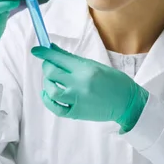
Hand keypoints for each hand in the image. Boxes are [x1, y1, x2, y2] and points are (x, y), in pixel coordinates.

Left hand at [31, 44, 148, 131]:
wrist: (127, 102)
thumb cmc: (115, 82)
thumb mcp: (96, 66)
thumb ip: (74, 60)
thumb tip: (55, 50)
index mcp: (86, 69)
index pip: (59, 58)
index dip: (45, 53)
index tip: (36, 50)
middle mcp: (79, 84)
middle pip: (51, 73)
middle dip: (47, 66)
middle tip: (49, 64)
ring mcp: (77, 100)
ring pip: (51, 90)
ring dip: (47, 83)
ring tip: (51, 80)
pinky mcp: (77, 113)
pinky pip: (56, 108)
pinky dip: (48, 100)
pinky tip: (48, 94)